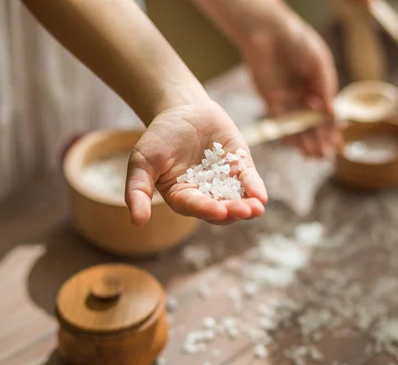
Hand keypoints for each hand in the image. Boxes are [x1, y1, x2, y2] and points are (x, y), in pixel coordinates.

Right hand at [126, 100, 267, 225]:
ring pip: (238, 199)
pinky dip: (255, 188)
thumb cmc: (158, 136)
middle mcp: (205, 194)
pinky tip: (261, 197)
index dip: (207, 210)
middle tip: (243, 211)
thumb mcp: (141, 162)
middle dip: (232, 211)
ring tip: (256, 209)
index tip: (218, 211)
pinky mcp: (240, 167)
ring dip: (248, 206)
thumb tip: (136, 223)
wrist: (182, 108)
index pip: (195, 207)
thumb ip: (137, 191)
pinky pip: (249, 180)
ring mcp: (224, 181)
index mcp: (182, 197)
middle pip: (220, 208)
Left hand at [239, 10, 340, 156]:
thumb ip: (325, 86)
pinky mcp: (271, 99)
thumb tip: (332, 112)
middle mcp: (304, 94)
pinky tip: (295, 145)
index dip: (333, 130)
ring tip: (312, 156)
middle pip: (313, 123)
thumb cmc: (298, 41)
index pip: (328, 112)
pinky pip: (281, 121)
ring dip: (305, 141)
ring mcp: (288, 98)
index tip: (338, 145)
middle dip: (320, 140)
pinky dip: (288, 133)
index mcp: (319, 85)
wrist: (269, 32)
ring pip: (298, 125)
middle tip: (324, 156)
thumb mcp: (319, 62)